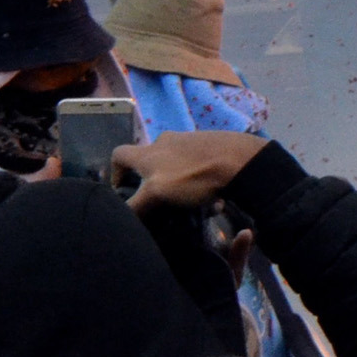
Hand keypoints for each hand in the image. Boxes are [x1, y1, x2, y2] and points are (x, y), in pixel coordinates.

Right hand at [113, 130, 271, 213]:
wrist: (240, 160)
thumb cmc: (193, 176)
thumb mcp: (157, 194)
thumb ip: (135, 205)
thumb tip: (119, 217)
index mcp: (149, 151)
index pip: (118, 154)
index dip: (115, 172)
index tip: (124, 190)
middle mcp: (166, 140)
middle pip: (148, 159)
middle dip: (150, 180)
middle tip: (158, 201)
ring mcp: (190, 139)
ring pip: (173, 162)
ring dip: (174, 181)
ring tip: (186, 202)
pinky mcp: (210, 143)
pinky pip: (195, 162)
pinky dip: (195, 178)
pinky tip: (208, 196)